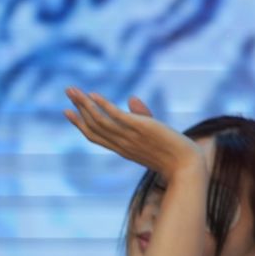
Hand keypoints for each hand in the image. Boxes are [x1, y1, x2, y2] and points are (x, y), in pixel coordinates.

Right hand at [64, 90, 207, 178]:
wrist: (187, 166)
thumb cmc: (173, 153)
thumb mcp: (153, 133)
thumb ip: (141, 116)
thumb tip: (131, 98)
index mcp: (122, 148)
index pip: (96, 136)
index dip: (80, 124)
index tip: (67, 112)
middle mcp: (122, 144)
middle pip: (93, 126)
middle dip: (78, 108)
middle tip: (68, 91)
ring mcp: (130, 137)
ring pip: (99, 120)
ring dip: (84, 104)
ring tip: (73, 90)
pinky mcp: (140, 129)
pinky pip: (116, 116)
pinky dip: (103, 106)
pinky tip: (94, 94)